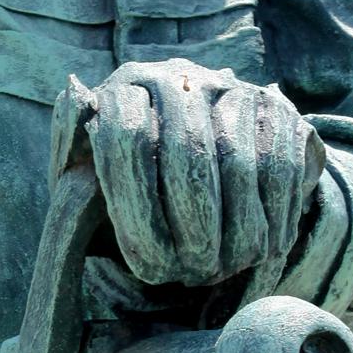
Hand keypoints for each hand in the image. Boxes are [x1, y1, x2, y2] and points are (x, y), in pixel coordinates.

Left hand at [59, 61, 324, 292]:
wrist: (203, 153)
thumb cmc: (133, 182)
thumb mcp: (89, 179)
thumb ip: (72, 158)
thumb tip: (77, 102)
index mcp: (122, 90)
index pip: (125, 139)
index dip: (138, 212)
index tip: (150, 267)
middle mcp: (176, 77)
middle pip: (188, 156)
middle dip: (194, 229)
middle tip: (195, 274)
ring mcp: (229, 88)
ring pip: (239, 165)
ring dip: (236, 231)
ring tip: (226, 268)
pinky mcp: (274, 108)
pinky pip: (280, 166)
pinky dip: (274, 215)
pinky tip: (263, 249)